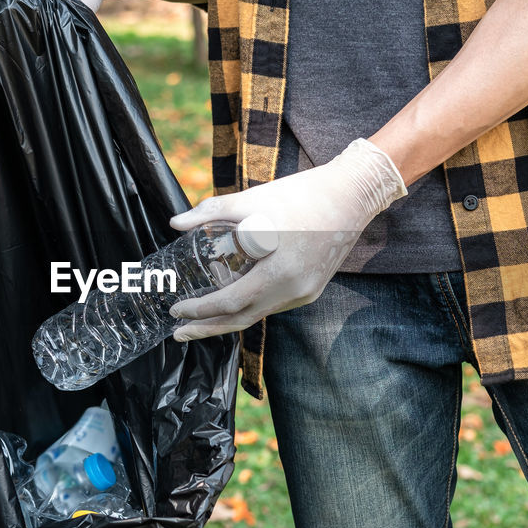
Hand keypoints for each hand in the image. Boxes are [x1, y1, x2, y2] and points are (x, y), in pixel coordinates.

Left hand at [167, 139, 407, 339]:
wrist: (352, 195)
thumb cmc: (302, 194)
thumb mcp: (253, 200)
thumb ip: (212, 212)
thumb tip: (175, 223)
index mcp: (279, 272)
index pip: (231, 302)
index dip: (200, 310)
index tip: (176, 310)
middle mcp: (294, 290)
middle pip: (243, 319)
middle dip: (208, 328)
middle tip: (179, 333)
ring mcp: (306, 293)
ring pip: (259, 314)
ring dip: (229, 319)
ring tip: (200, 321)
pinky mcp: (312, 289)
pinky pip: (274, 305)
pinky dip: (250, 307)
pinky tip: (234, 303)